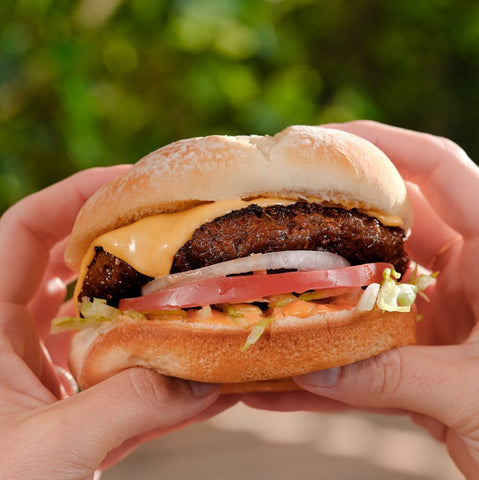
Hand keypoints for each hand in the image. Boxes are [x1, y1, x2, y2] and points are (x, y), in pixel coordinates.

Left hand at [0, 167, 233, 479]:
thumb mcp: (47, 449)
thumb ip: (129, 406)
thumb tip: (206, 379)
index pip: (22, 231)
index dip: (72, 197)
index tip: (129, 182)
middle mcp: (17, 344)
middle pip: (73, 269)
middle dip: (126, 249)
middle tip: (178, 234)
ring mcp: (50, 379)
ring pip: (106, 323)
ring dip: (152, 311)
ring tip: (200, 292)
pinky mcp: (77, 415)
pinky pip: (126, 381)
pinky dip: (164, 378)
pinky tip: (208, 376)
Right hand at [243, 121, 478, 477]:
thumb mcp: (474, 394)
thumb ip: (390, 377)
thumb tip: (310, 368)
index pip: (440, 171)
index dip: (385, 144)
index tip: (325, 139)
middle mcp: (464, 276)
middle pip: (389, 223)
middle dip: (333, 213)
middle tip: (276, 206)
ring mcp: (437, 317)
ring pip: (366, 286)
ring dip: (317, 290)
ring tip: (262, 280)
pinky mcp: (417, 358)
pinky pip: (361, 351)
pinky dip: (321, 364)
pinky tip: (273, 380)